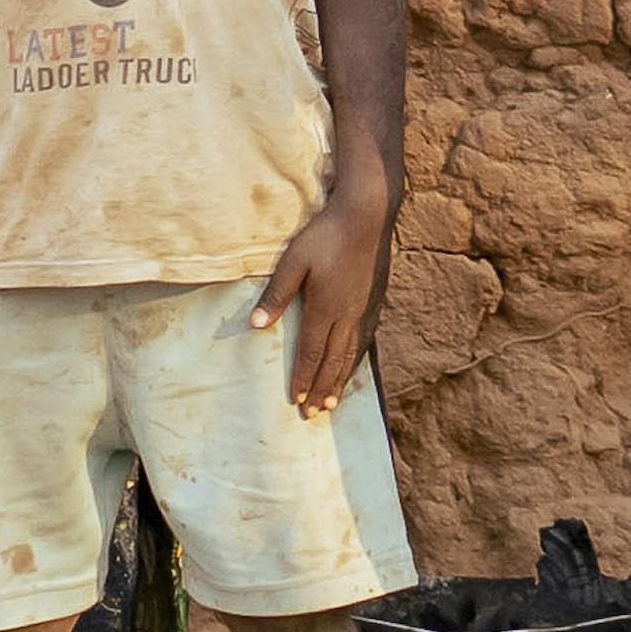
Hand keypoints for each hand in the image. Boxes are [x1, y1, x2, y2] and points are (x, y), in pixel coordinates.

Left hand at [252, 184, 394, 414]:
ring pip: (351, 355)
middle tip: (313, 415)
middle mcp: (347, 316)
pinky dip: (357, 360)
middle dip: (321, 390)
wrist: (367, 216)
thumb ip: (275, 295)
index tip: (296, 402)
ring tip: (333, 403)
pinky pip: (365, 340)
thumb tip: (255, 326)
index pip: (310, 353)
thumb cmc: (325, 235)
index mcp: (324, 309)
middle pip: (332, 361)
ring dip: (340, 381)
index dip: (303, 379)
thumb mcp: (292, 261)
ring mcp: (364, 310)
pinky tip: (354, 365)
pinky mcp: (375, 301)